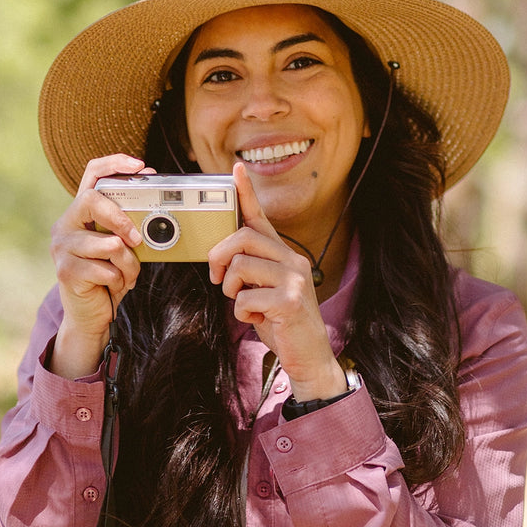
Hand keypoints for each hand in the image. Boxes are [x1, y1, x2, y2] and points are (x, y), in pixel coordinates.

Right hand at [49, 154, 149, 377]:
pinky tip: (114, 286)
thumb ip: (129, 227)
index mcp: (79, 214)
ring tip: (126, 274)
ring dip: (127, 263)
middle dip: (121, 218)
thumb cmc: (109, 277)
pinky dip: (119, 280)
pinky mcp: (65, 271)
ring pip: (108, 243)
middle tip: (137, 239)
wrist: (91, 315)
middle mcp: (65, 226)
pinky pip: (105, 269)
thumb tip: (156, 209)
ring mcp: (61, 248)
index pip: (91, 174)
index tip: (140, 166)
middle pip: (92, 200)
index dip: (114, 164)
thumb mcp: (121, 247)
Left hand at [208, 163, 346, 400]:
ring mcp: (294, 280)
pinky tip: (257, 321)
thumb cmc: (282, 323)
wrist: (309, 357)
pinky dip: (241, 314)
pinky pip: (244, 299)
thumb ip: (250, 271)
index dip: (247, 193)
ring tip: (244, 305)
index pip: (261, 218)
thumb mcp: (265, 291)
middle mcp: (292, 261)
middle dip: (220, 256)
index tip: (235, 169)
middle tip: (217, 278)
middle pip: (243, 237)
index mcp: (284, 255)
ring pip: (240, 267)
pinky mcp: (289, 302)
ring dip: (231, 290)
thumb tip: (221, 260)